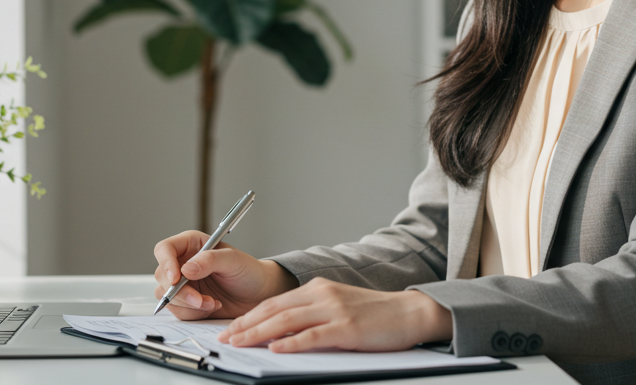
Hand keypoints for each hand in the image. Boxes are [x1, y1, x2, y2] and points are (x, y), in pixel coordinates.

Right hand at [152, 230, 296, 319]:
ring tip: (212, 303)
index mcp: (191, 245)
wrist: (258, 294)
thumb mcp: (233, 260)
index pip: (165, 249)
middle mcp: (183, 263)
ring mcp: (183, 284)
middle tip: (200, 300)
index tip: (176, 279)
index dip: (166, 263)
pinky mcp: (186, 302)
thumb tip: (186, 269)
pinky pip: (178, 311)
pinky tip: (211, 306)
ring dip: (189, 305)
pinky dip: (194, 313)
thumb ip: (209, 260)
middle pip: (162, 276)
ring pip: (166, 297)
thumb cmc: (248, 271)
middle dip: (180, 292)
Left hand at [217, 278, 452, 352]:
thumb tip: (280, 330)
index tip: (231, 329)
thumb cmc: (374, 314)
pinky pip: (313, 336)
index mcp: (317, 288)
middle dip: (246, 325)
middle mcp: (322, 294)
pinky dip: (292, 342)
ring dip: (259, 333)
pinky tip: (277, 348)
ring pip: (287, 321)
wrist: (409, 313)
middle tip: (225, 338)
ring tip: (240, 343)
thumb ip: (311, 313)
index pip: (274, 302)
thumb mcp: (337, 305)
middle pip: (275, 310)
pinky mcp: (347, 328)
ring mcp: (334, 310)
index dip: (249, 316)